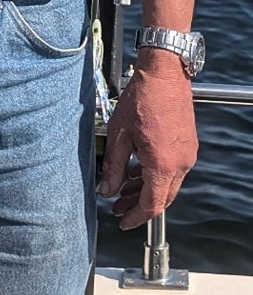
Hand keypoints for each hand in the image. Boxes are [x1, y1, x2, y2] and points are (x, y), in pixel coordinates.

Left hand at [98, 50, 197, 228]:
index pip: (151, 204)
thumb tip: (106, 190)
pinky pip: (173, 169)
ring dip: (147, 190)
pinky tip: (138, 171)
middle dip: (139, 206)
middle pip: (162, 198)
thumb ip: (113, 166)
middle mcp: (180, 163)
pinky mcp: (188, 144)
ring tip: (124, 190)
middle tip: (119, 208)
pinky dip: (156, 176)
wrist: (164, 73)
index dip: (135, 217)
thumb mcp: (119, 134)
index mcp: (163, 164)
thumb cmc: (142, 98)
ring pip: (168, 184)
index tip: (123, 222)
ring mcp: (187, 154)